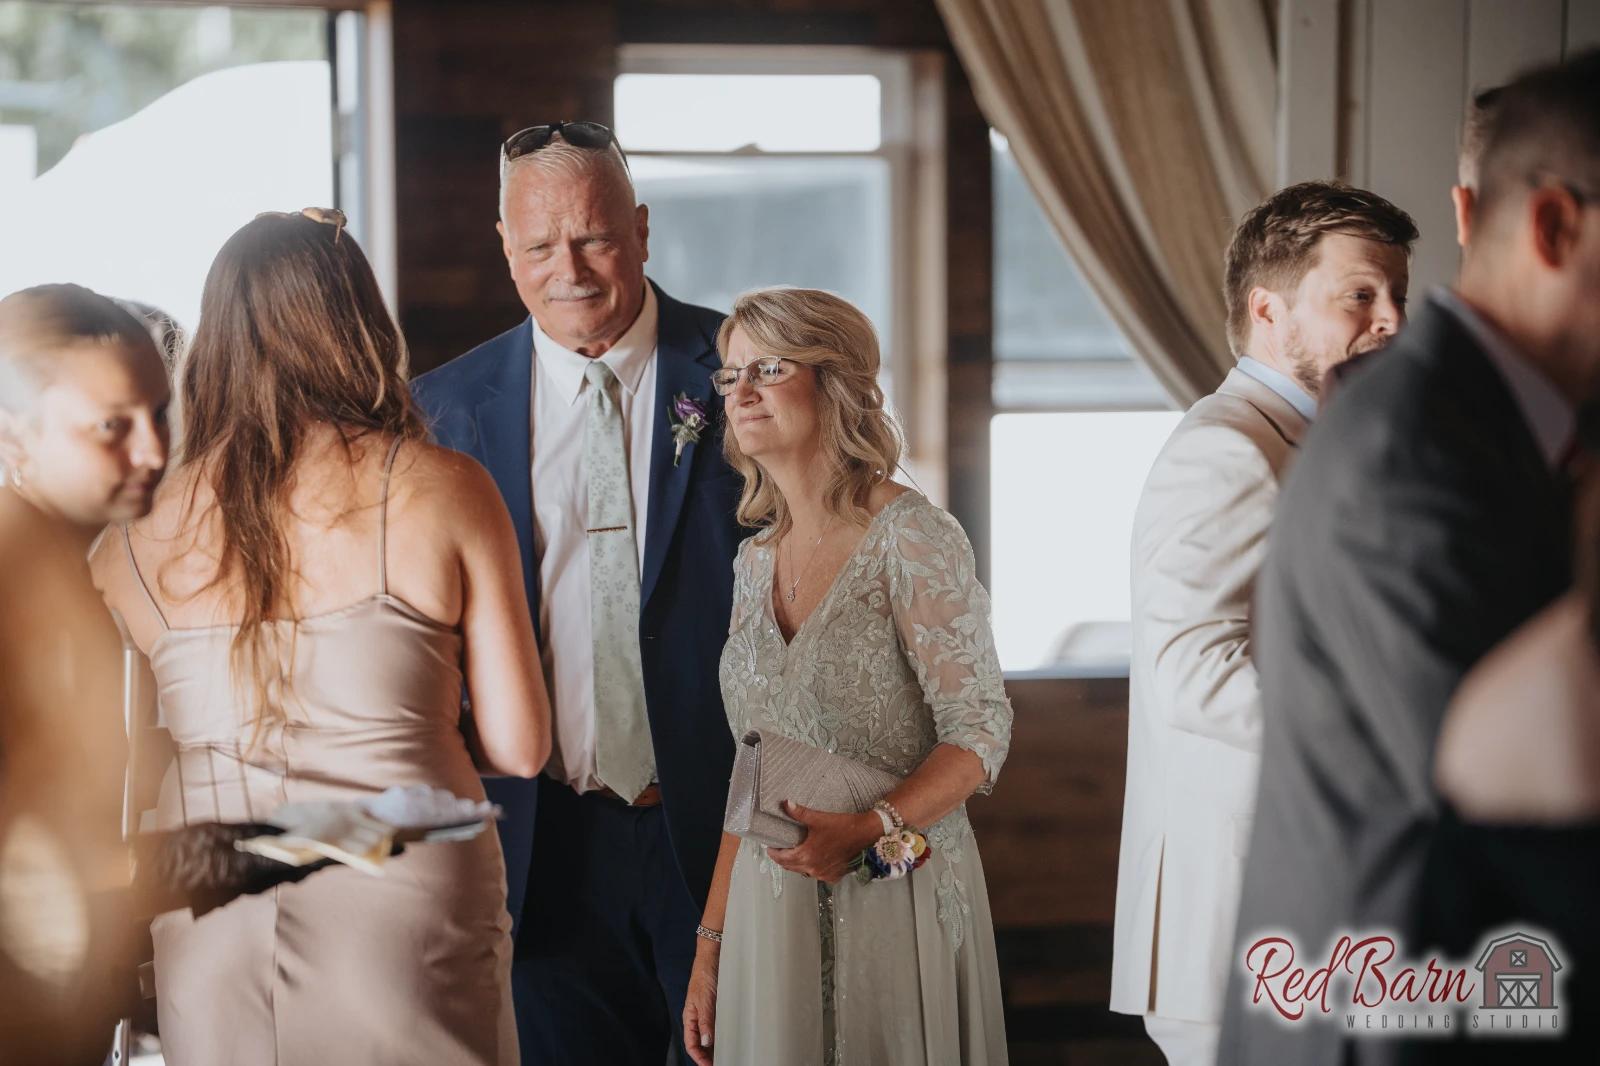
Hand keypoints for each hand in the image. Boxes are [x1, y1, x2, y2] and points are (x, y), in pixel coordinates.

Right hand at [683, 941, 719, 1065]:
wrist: (714, 955)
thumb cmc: (705, 974)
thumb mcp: (705, 999)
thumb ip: (706, 1020)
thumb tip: (706, 1042)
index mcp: (690, 1016)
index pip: (691, 1043)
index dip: (698, 1057)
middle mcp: (699, 1017)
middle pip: (701, 1043)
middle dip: (709, 1055)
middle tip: (721, 1062)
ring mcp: (709, 1012)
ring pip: (711, 1035)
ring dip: (717, 1046)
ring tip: (728, 1054)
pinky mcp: (719, 1006)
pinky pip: (720, 1025)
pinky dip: (725, 1034)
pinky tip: (733, 1038)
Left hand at [765, 802, 881, 883]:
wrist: (865, 834)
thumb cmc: (841, 826)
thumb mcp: (818, 818)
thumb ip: (799, 813)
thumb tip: (785, 803)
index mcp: (806, 855)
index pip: (782, 858)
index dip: (773, 853)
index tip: (769, 848)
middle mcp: (813, 869)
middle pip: (790, 867)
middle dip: (782, 859)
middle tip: (778, 850)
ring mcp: (824, 874)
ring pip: (803, 872)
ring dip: (797, 864)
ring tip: (794, 854)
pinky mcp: (834, 875)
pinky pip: (818, 874)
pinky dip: (813, 869)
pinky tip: (814, 860)